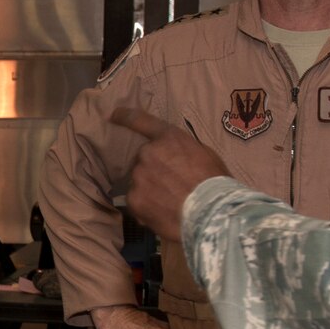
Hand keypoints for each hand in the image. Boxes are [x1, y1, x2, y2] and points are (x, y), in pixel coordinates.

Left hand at [108, 107, 228, 242]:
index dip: (126, 117)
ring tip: (170, 202)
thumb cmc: (215, 183)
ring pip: (139, 182)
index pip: (142, 121)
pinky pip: (137, 202)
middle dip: (153, 170)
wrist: (210, 212)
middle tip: (171, 186)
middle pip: (143, 159)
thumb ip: (184, 150)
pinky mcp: (134, 199)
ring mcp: (139, 176)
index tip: (114, 114)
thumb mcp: (205, 155)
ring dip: (150, 189)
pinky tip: (163, 214)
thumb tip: (176, 157)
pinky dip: (146, 208)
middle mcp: (148, 153)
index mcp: (168, 138)